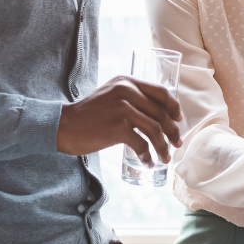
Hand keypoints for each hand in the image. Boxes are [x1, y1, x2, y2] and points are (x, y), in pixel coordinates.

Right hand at [56, 75, 182, 164]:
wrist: (64, 125)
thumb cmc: (89, 114)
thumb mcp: (111, 95)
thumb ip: (131, 96)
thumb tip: (160, 113)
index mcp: (127, 81)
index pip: (161, 92)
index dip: (174, 108)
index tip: (179, 120)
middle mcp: (127, 91)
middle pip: (161, 113)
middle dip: (173, 132)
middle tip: (176, 144)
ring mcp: (123, 109)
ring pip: (155, 130)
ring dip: (163, 147)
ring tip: (164, 158)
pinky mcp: (117, 128)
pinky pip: (141, 144)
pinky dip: (147, 156)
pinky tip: (147, 162)